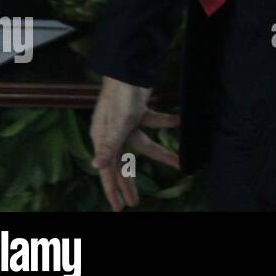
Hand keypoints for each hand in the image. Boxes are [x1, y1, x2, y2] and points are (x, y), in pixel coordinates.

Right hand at [89, 76, 180, 210]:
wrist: (129, 68)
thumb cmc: (120, 96)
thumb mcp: (118, 123)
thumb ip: (110, 145)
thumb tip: (96, 166)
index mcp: (103, 139)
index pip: (108, 170)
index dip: (113, 190)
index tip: (119, 207)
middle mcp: (112, 133)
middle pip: (123, 163)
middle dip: (130, 182)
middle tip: (136, 202)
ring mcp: (125, 123)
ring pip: (143, 144)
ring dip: (160, 151)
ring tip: (176, 161)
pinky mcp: (137, 112)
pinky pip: (152, 122)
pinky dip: (165, 122)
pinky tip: (178, 121)